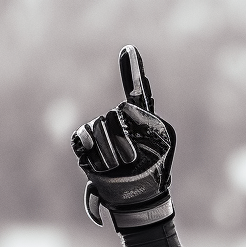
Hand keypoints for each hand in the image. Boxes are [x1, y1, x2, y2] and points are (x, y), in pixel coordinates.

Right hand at [71, 46, 176, 229]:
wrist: (138, 197)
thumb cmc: (154, 173)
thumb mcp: (162, 143)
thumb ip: (148, 118)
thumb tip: (123, 107)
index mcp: (142, 120)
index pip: (136, 92)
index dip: (132, 71)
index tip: (130, 48)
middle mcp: (120, 122)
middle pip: (114, 115)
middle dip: (123, 138)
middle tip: (134, 158)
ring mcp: (101, 132)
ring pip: (99, 128)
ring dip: (112, 152)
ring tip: (122, 166)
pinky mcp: (85, 146)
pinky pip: (83, 137)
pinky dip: (92, 148)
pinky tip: (100, 159)